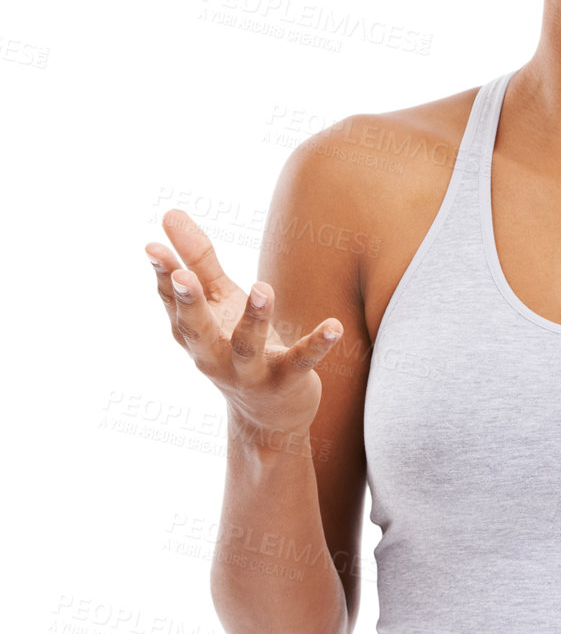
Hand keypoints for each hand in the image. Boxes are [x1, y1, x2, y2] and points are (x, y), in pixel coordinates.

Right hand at [146, 208, 342, 448]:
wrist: (266, 420)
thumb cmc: (235, 346)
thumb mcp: (218, 301)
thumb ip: (198, 260)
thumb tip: (169, 213)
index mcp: (195, 333)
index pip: (174, 303)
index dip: (163, 277)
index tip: (153, 249)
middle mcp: (214, 356)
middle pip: (196, 331)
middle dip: (189, 304)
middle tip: (182, 276)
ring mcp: (249, 373)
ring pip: (246, 347)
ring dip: (254, 318)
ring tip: (263, 286)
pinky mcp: (286, 382)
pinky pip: (300, 362)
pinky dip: (316, 345)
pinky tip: (334, 325)